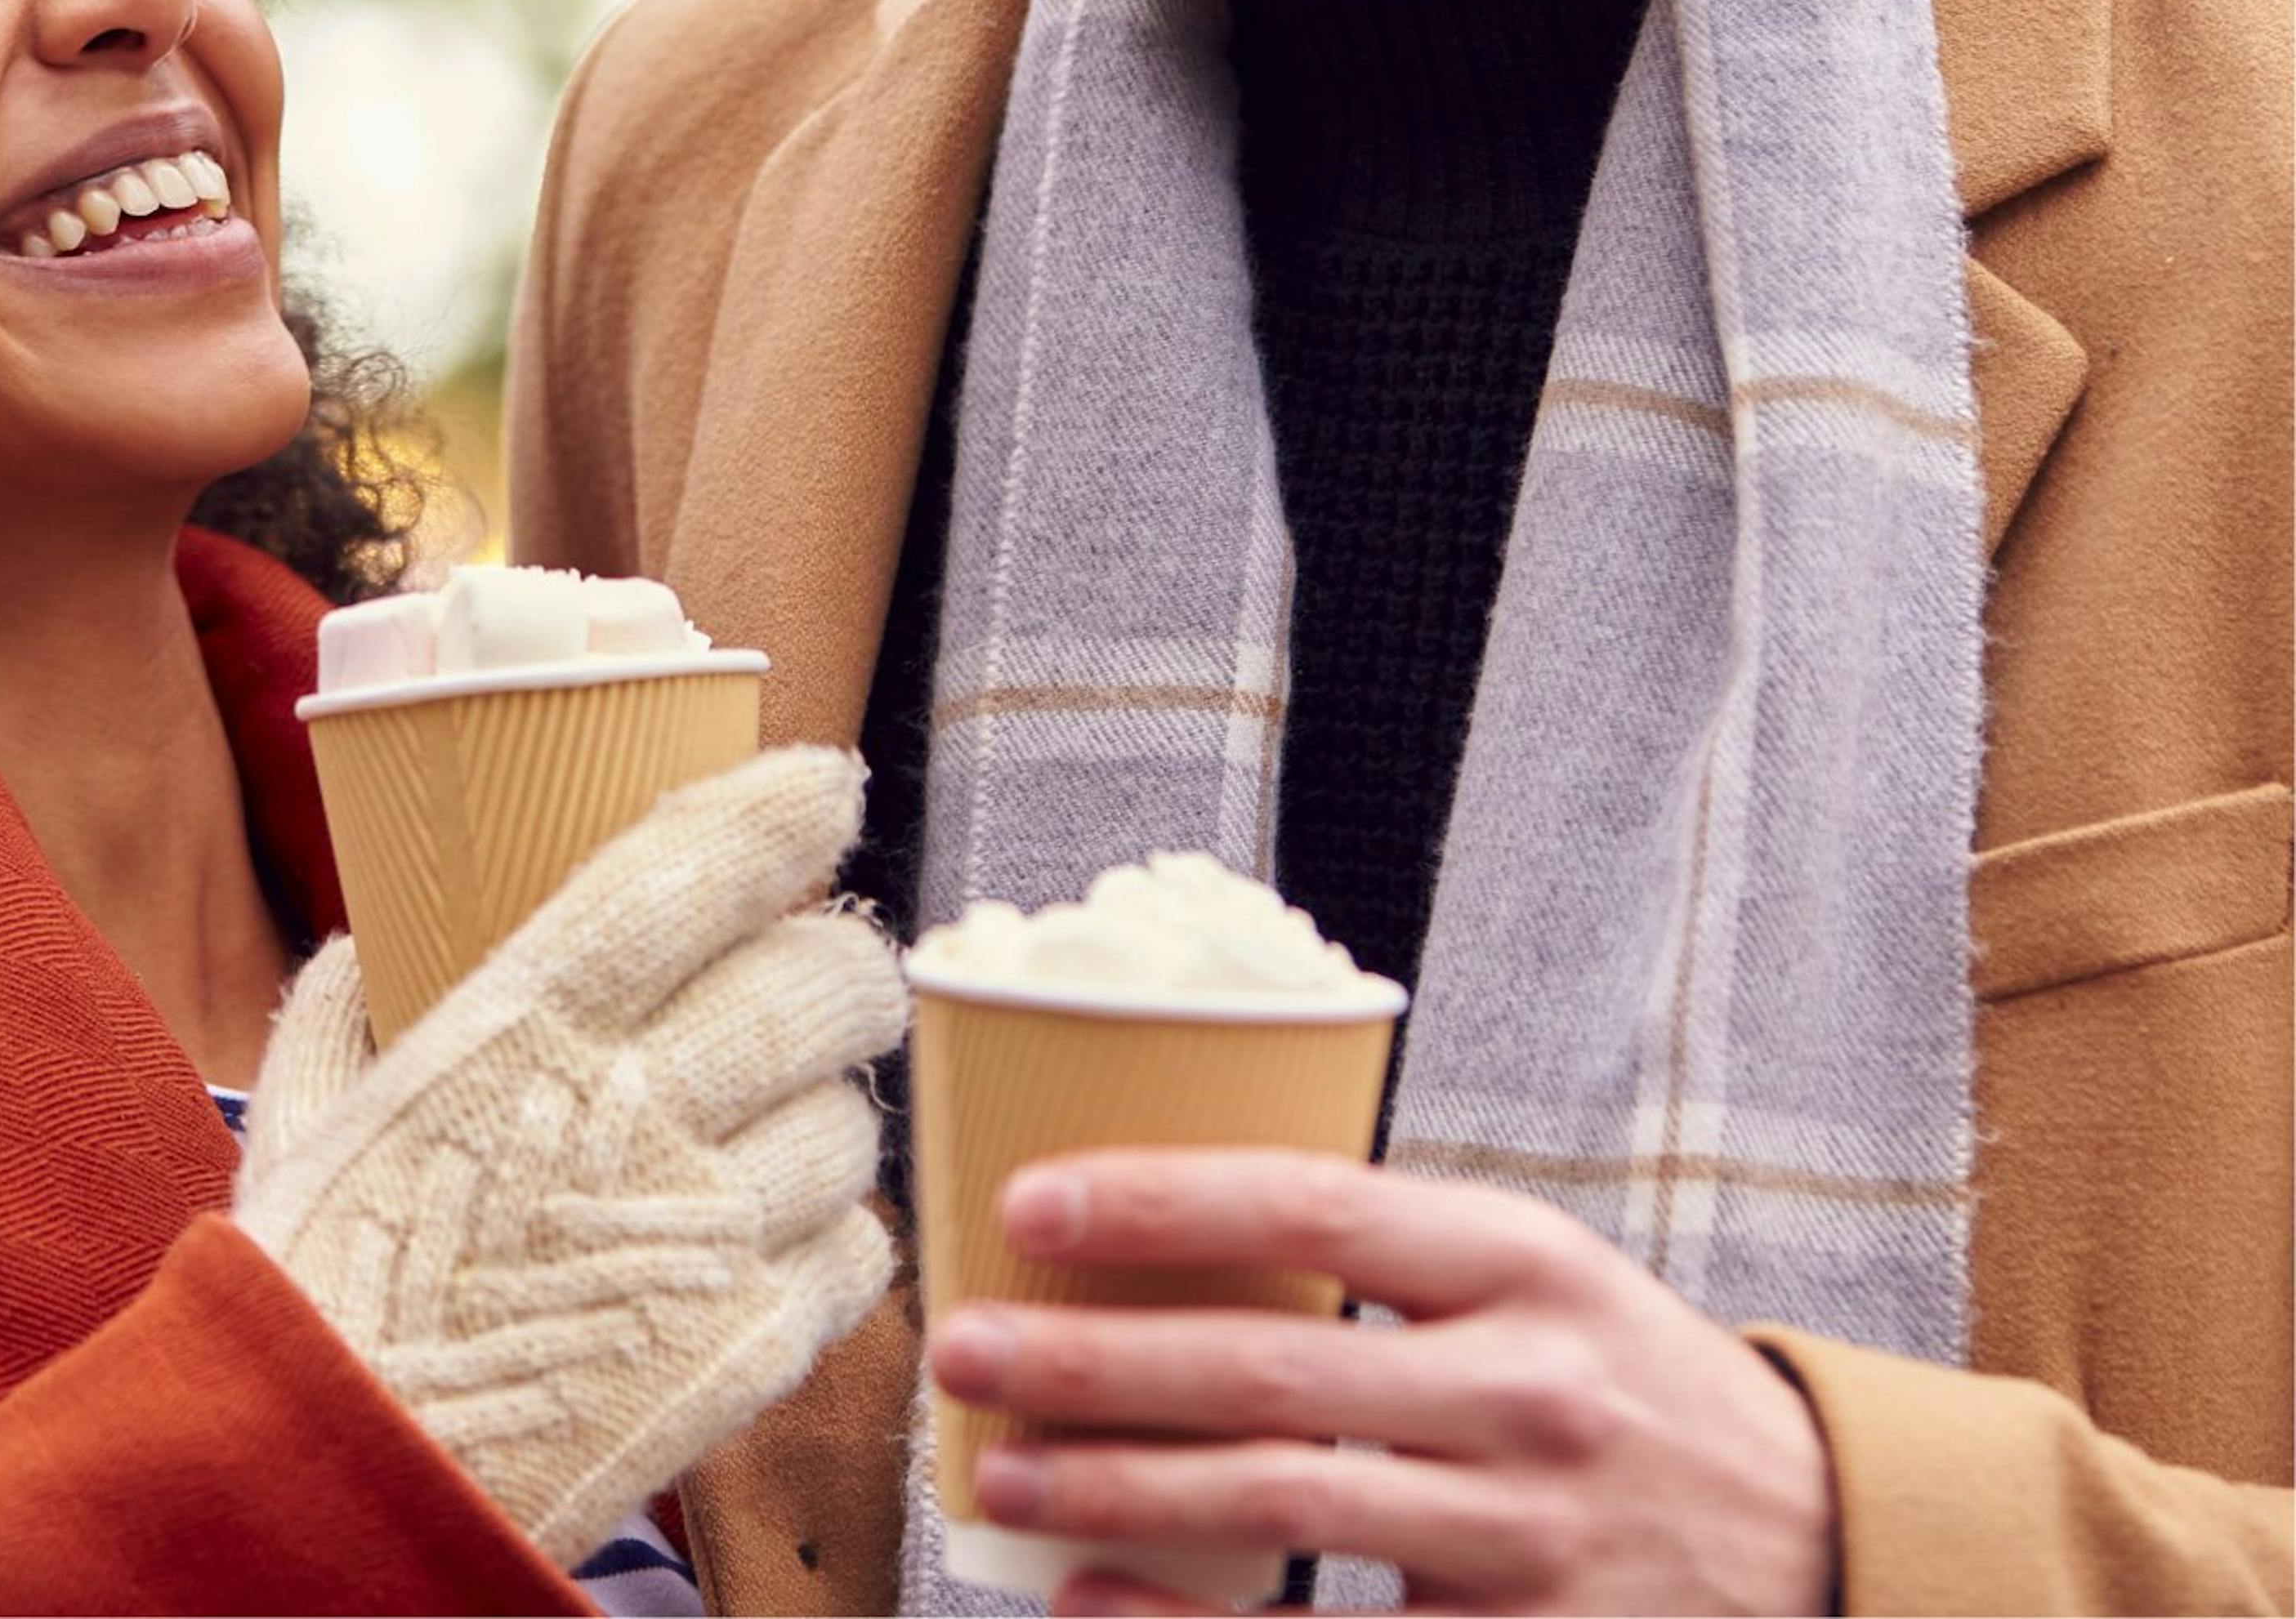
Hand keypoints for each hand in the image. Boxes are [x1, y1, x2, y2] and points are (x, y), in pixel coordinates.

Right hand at [235, 747, 903, 1571]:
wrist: (323, 1498)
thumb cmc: (308, 1301)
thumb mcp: (296, 1133)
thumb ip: (333, 1029)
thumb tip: (356, 953)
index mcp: (526, 1026)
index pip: (692, 871)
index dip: (780, 813)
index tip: (826, 787)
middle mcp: (633, 1109)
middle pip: (822, 986)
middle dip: (843, 969)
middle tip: (822, 978)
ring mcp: (702, 1233)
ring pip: (851, 1123)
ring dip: (831, 1115)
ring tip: (781, 1130)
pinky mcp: (746, 1351)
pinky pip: (858, 1256)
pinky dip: (838, 1241)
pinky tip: (784, 1240)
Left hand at [926, 1148, 1836, 1616]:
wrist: (1818, 1538)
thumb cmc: (1617, 1377)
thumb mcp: (1531, 1271)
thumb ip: (1382, 1253)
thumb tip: (1158, 1222)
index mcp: (1521, 1259)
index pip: (1312, 1207)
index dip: (1161, 1201)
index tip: (1027, 1200)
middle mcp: (1531, 1392)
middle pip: (1271, 1373)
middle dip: (1091, 1362)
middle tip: (960, 1345)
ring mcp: (1535, 1541)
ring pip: (1284, 1510)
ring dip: (1117, 1492)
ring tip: (996, 1473)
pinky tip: (1091, 1609)